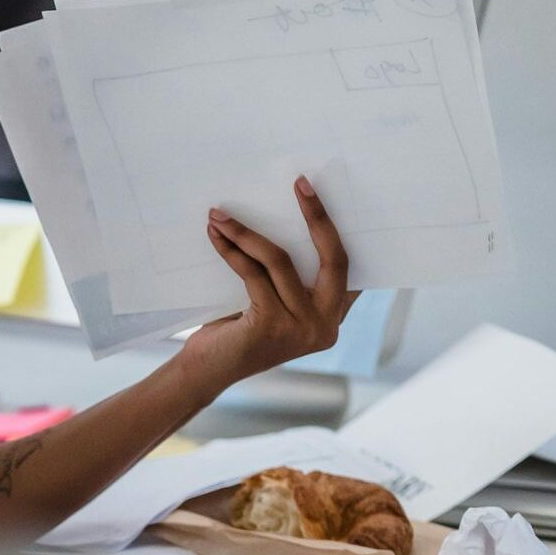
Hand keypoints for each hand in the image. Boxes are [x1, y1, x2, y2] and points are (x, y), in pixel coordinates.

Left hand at [176, 176, 360, 388]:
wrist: (207, 370)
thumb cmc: (238, 331)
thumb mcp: (273, 302)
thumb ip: (288, 277)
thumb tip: (283, 220)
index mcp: (332, 318)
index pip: (348, 267)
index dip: (338, 229)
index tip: (322, 195)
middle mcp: (325, 325)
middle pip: (333, 257)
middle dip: (318, 216)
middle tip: (301, 184)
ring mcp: (302, 328)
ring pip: (281, 260)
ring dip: (246, 233)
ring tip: (220, 215)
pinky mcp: (272, 325)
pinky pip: (253, 273)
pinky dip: (232, 250)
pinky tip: (215, 235)